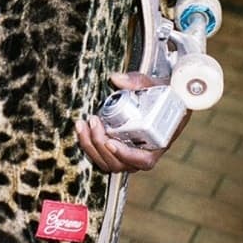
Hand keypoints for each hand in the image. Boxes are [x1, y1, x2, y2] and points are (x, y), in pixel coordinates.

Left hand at [75, 71, 190, 173]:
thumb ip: (137, 81)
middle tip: (94, 122)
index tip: (111, 142)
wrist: (160, 100)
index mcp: (157, 143)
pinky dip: (88, 145)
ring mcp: (128, 154)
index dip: (126, 155)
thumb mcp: (154, 86)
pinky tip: (82, 127)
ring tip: (82, 124)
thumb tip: (116, 79)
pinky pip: (100, 156)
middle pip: (119, 164)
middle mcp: (142, 153)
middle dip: (101, 145)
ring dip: (90, 146)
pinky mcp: (116, 150)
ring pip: (107, 163)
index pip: (144, 160)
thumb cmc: (161, 96)